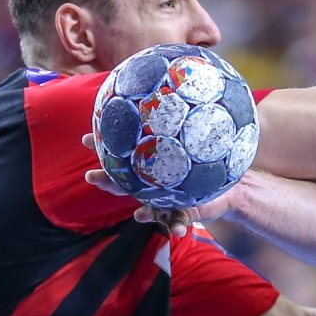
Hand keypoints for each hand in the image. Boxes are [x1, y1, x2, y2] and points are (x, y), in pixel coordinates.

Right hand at [82, 132, 237, 237]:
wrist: (229, 186)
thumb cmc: (208, 159)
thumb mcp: (199, 135)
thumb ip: (187, 118)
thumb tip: (179, 82)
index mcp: (150, 170)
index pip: (122, 157)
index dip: (103, 148)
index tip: (85, 139)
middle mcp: (153, 187)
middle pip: (124, 186)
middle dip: (107, 182)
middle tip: (91, 176)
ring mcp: (166, 202)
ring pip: (148, 210)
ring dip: (142, 214)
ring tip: (139, 215)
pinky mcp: (184, 214)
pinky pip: (180, 222)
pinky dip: (178, 228)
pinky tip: (179, 234)